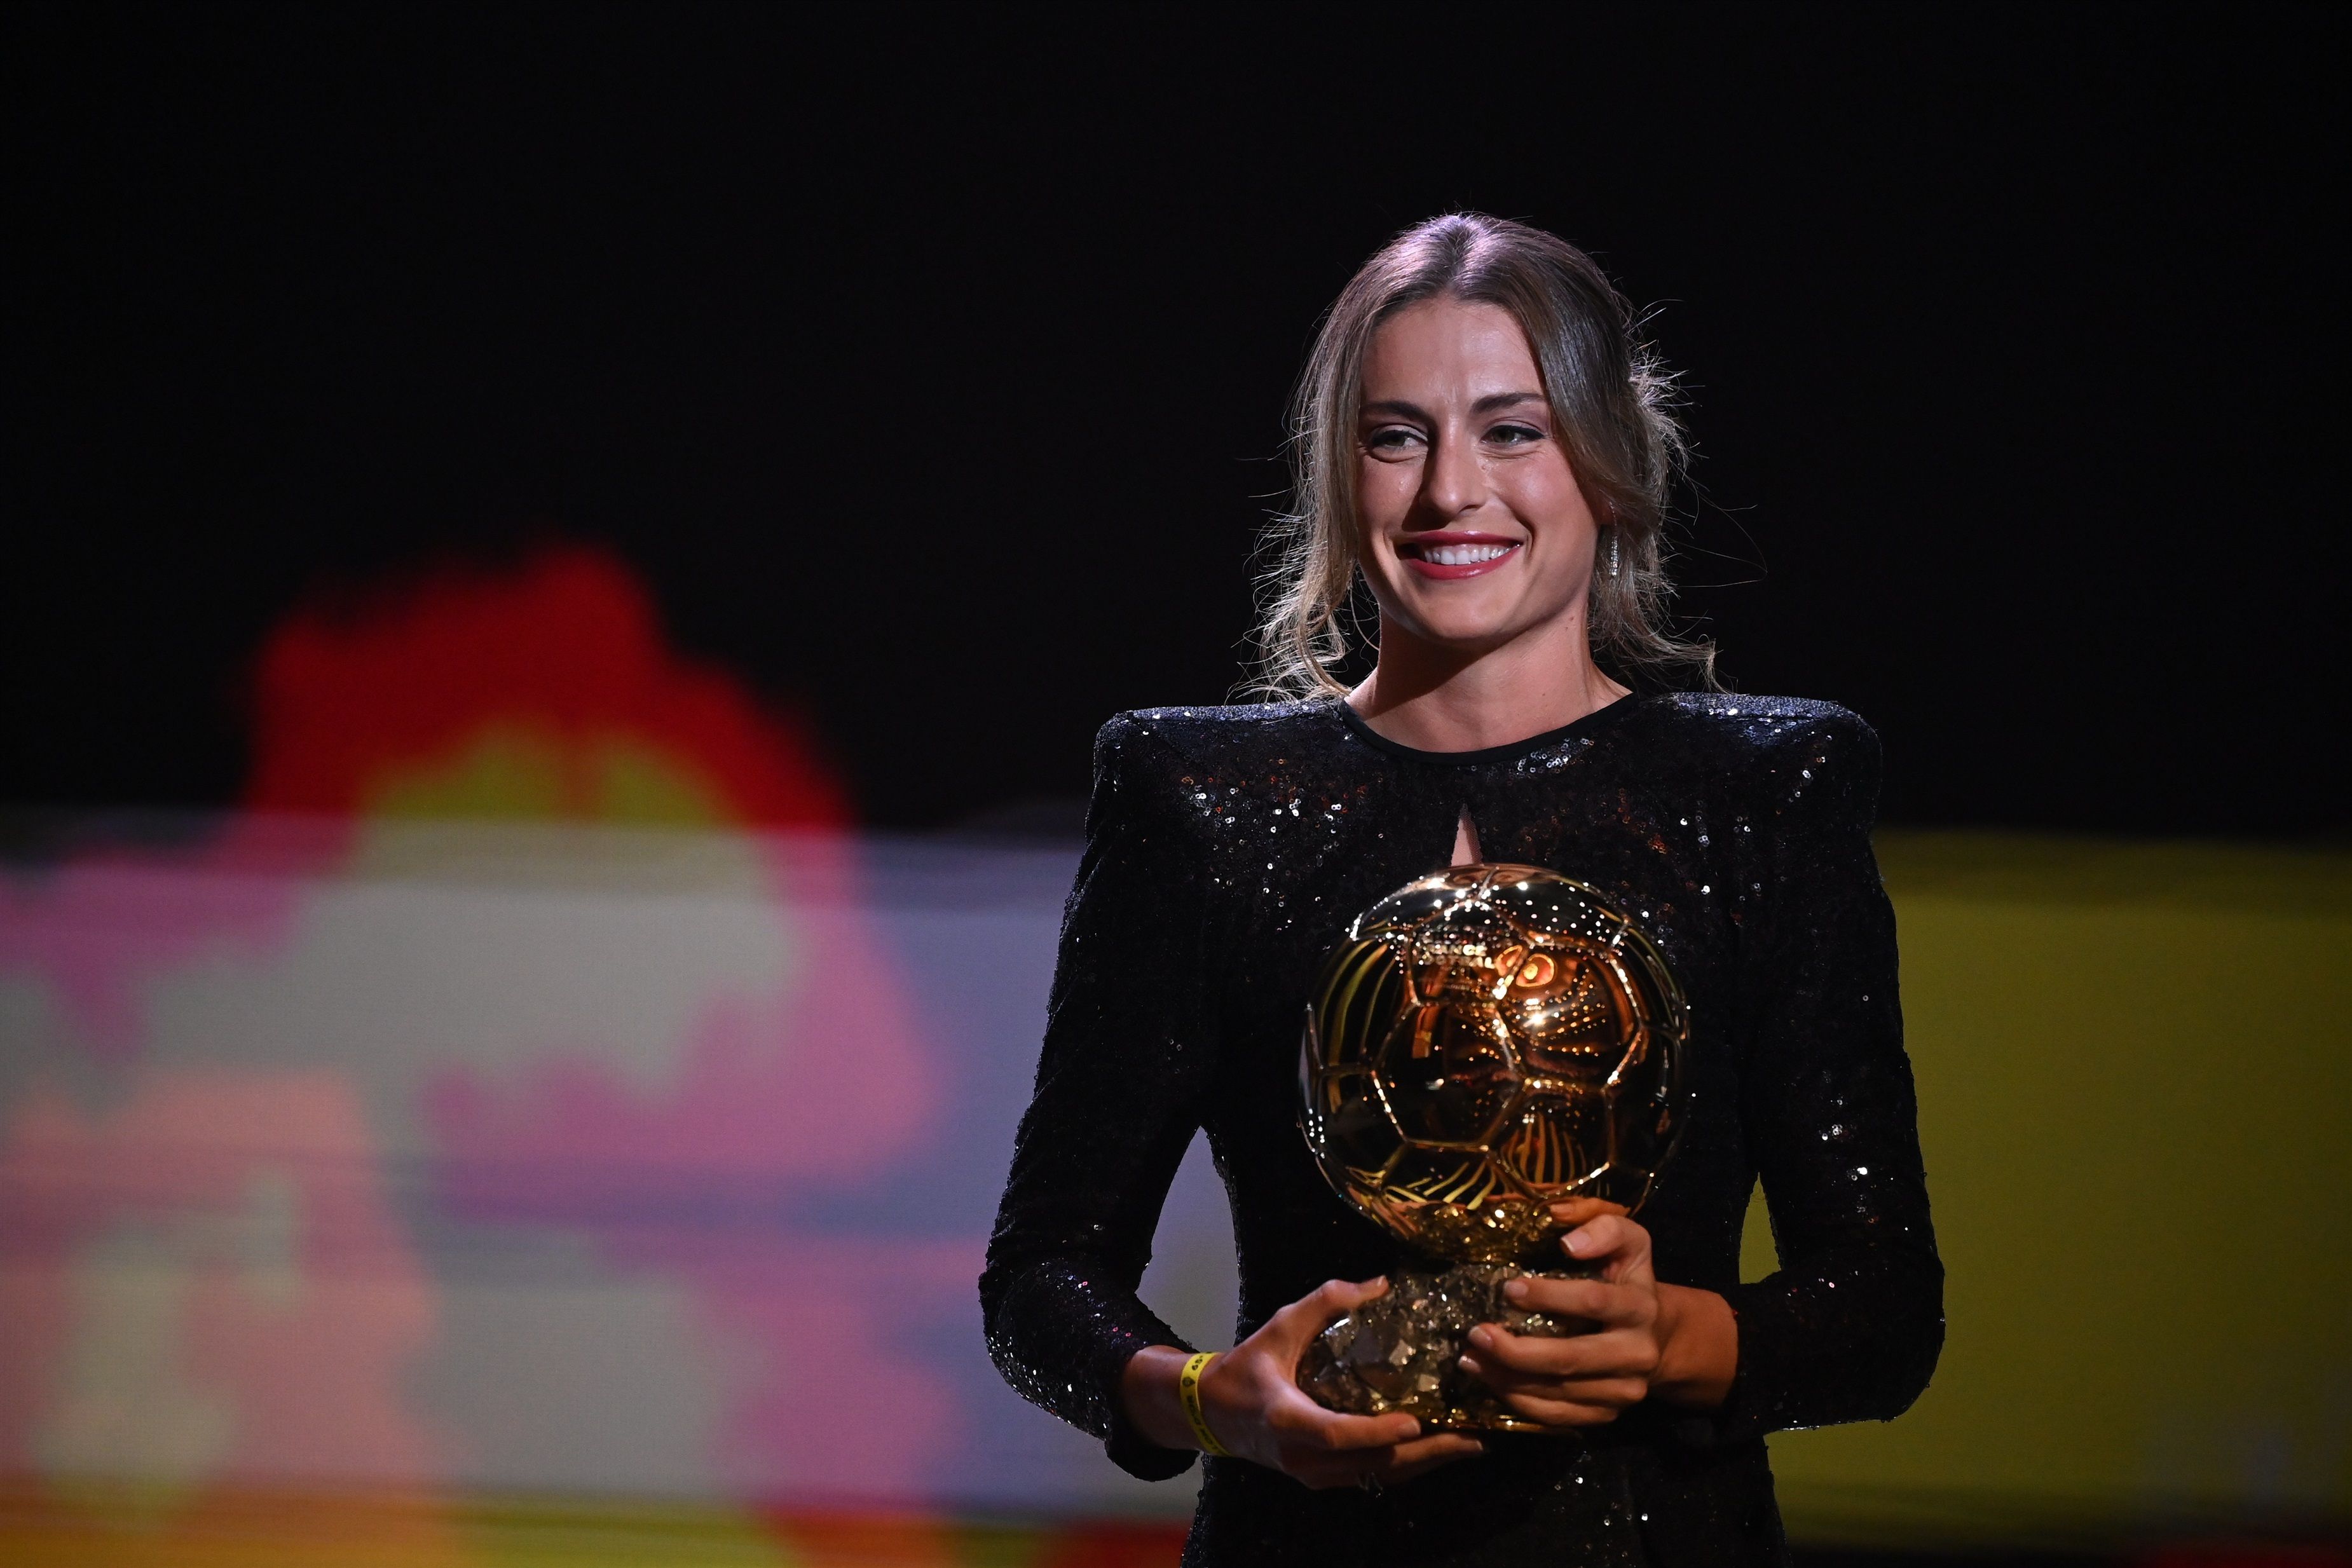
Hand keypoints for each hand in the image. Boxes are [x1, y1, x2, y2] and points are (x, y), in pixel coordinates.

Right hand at [1123, 1278, 1484, 1488]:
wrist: (1213, 1412)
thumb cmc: (1248, 1366)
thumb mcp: (1280, 1324)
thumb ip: (1326, 1301)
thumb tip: (1381, 1284)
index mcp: (1287, 1418)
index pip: (1336, 1434)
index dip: (1377, 1432)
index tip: (1416, 1422)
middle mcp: (1302, 1456)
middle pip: (1370, 1464)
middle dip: (1425, 1454)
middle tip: (1470, 1437)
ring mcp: (1313, 1474)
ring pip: (1376, 1476)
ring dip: (1424, 1463)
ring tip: (1468, 1443)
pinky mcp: (1322, 1478)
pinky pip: (1370, 1477)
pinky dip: (1405, 1466)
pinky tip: (1436, 1450)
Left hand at [1456, 1198, 1736, 1427]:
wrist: (1658, 1337)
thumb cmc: (1627, 1280)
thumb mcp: (1629, 1243)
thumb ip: (1605, 1230)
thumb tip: (1569, 1242)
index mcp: (1640, 1307)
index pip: (1592, 1302)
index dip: (1549, 1296)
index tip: (1508, 1288)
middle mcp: (1636, 1354)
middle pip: (1570, 1359)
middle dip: (1517, 1350)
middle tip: (1475, 1334)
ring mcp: (1623, 1392)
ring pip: (1558, 1392)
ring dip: (1507, 1378)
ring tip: (1470, 1358)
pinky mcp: (1607, 1416)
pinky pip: (1557, 1417)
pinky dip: (1519, 1402)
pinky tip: (1490, 1381)